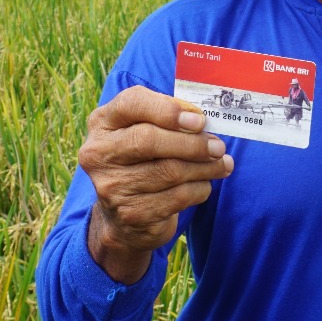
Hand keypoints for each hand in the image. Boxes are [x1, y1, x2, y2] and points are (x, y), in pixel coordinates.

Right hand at [78, 86, 232, 282]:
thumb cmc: (143, 161)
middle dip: (192, 143)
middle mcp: (99, 153)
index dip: (167, 110)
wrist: (124, 217)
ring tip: (222, 165)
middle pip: (149, 140)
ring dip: (204, 168)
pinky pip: (177, 197)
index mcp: (103, 122)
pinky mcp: (131, 213)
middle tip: (219, 146)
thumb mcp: (146, 131)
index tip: (198, 120)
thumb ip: (168, 118)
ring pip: (169, 171)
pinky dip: (199, 189)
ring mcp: (112, 186)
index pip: (131, 103)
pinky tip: (204, 185)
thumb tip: (198, 118)